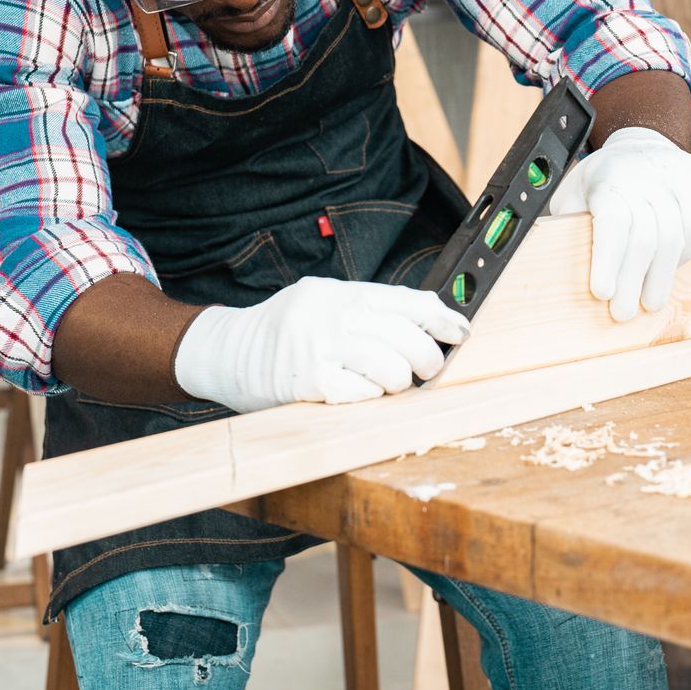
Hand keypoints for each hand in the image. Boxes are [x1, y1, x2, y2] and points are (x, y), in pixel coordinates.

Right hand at [174, 278, 470, 412]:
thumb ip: (368, 308)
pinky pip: (362, 395)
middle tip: (427, 370)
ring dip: (399, 384)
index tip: (462, 331)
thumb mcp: (324, 301)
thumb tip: (427, 318)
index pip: (407, 301)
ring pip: (392, 371)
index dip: (442, 318)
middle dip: (428, 360)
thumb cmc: (285, 329)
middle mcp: (334, 314)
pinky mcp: (309, 381)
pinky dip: (369, 398)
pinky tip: (360, 392)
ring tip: (390, 384)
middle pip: (408, 339)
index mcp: (343, 292)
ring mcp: (321, 347)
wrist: (228, 350)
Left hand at [548, 126, 690, 320]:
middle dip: (632, 280)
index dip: (607, 260)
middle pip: (645, 237)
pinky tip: (668, 273)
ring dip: (661, 276)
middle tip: (623, 314)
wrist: (639, 147)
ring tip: (649, 302)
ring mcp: (676, 175)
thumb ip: (567, 226)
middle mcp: (645, 174)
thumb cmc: (600, 182)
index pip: (612, 222)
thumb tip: (552, 270)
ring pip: (675, 236)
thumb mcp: (573, 195)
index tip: (601, 293)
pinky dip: (682, 256)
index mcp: (608, 177)